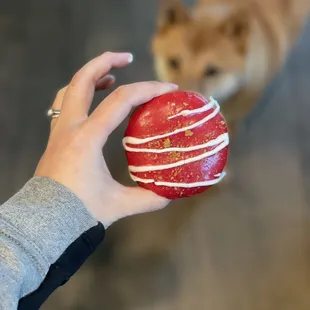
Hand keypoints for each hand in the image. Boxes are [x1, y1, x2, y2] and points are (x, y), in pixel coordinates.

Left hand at [35, 52, 177, 226]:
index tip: (168, 88)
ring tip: (110, 75)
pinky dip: (79, 94)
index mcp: (87, 139)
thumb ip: (149, 198)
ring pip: (69, 89)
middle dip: (106, 62)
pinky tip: (92, 100)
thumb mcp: (119, 205)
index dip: (147, 90)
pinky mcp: (55, 138)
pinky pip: (64, 105)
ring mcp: (58, 131)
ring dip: (90, 76)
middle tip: (127, 57)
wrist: (45, 224)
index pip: (120, 101)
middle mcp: (70, 128)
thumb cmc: (80, 213)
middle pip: (83, 80)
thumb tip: (172, 193)